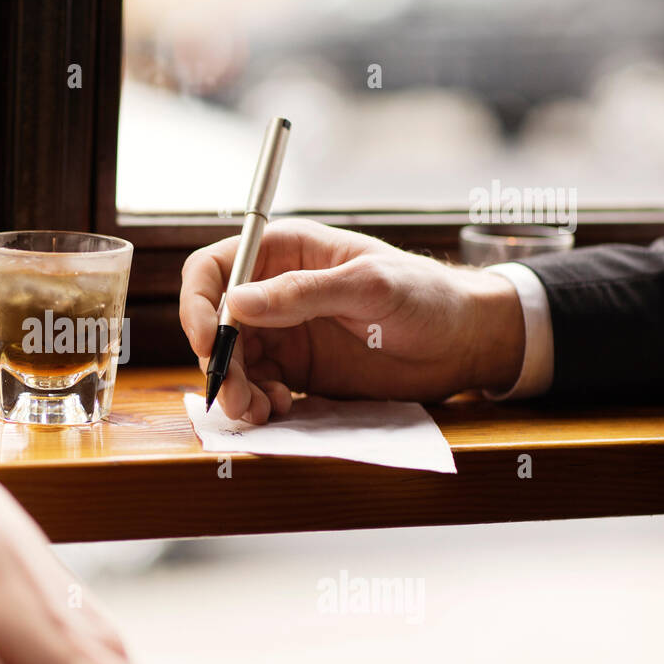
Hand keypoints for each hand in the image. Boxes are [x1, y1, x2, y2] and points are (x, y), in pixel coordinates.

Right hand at [180, 218, 525, 421]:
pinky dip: (258, 402)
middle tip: (235, 396)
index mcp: (285, 252)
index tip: (206, 341)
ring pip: (233, 360)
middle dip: (219, 360)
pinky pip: (258, 385)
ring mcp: (283, 332)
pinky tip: (281, 410)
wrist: (464, 343)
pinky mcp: (296, 369)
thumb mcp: (368, 287)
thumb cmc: (426, 296)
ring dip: (236, 388)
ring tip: (260, 411)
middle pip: (215, 323)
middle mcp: (275, 291)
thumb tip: (235, 303)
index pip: (214, 269)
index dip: (198, 304)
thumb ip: (301, 293)